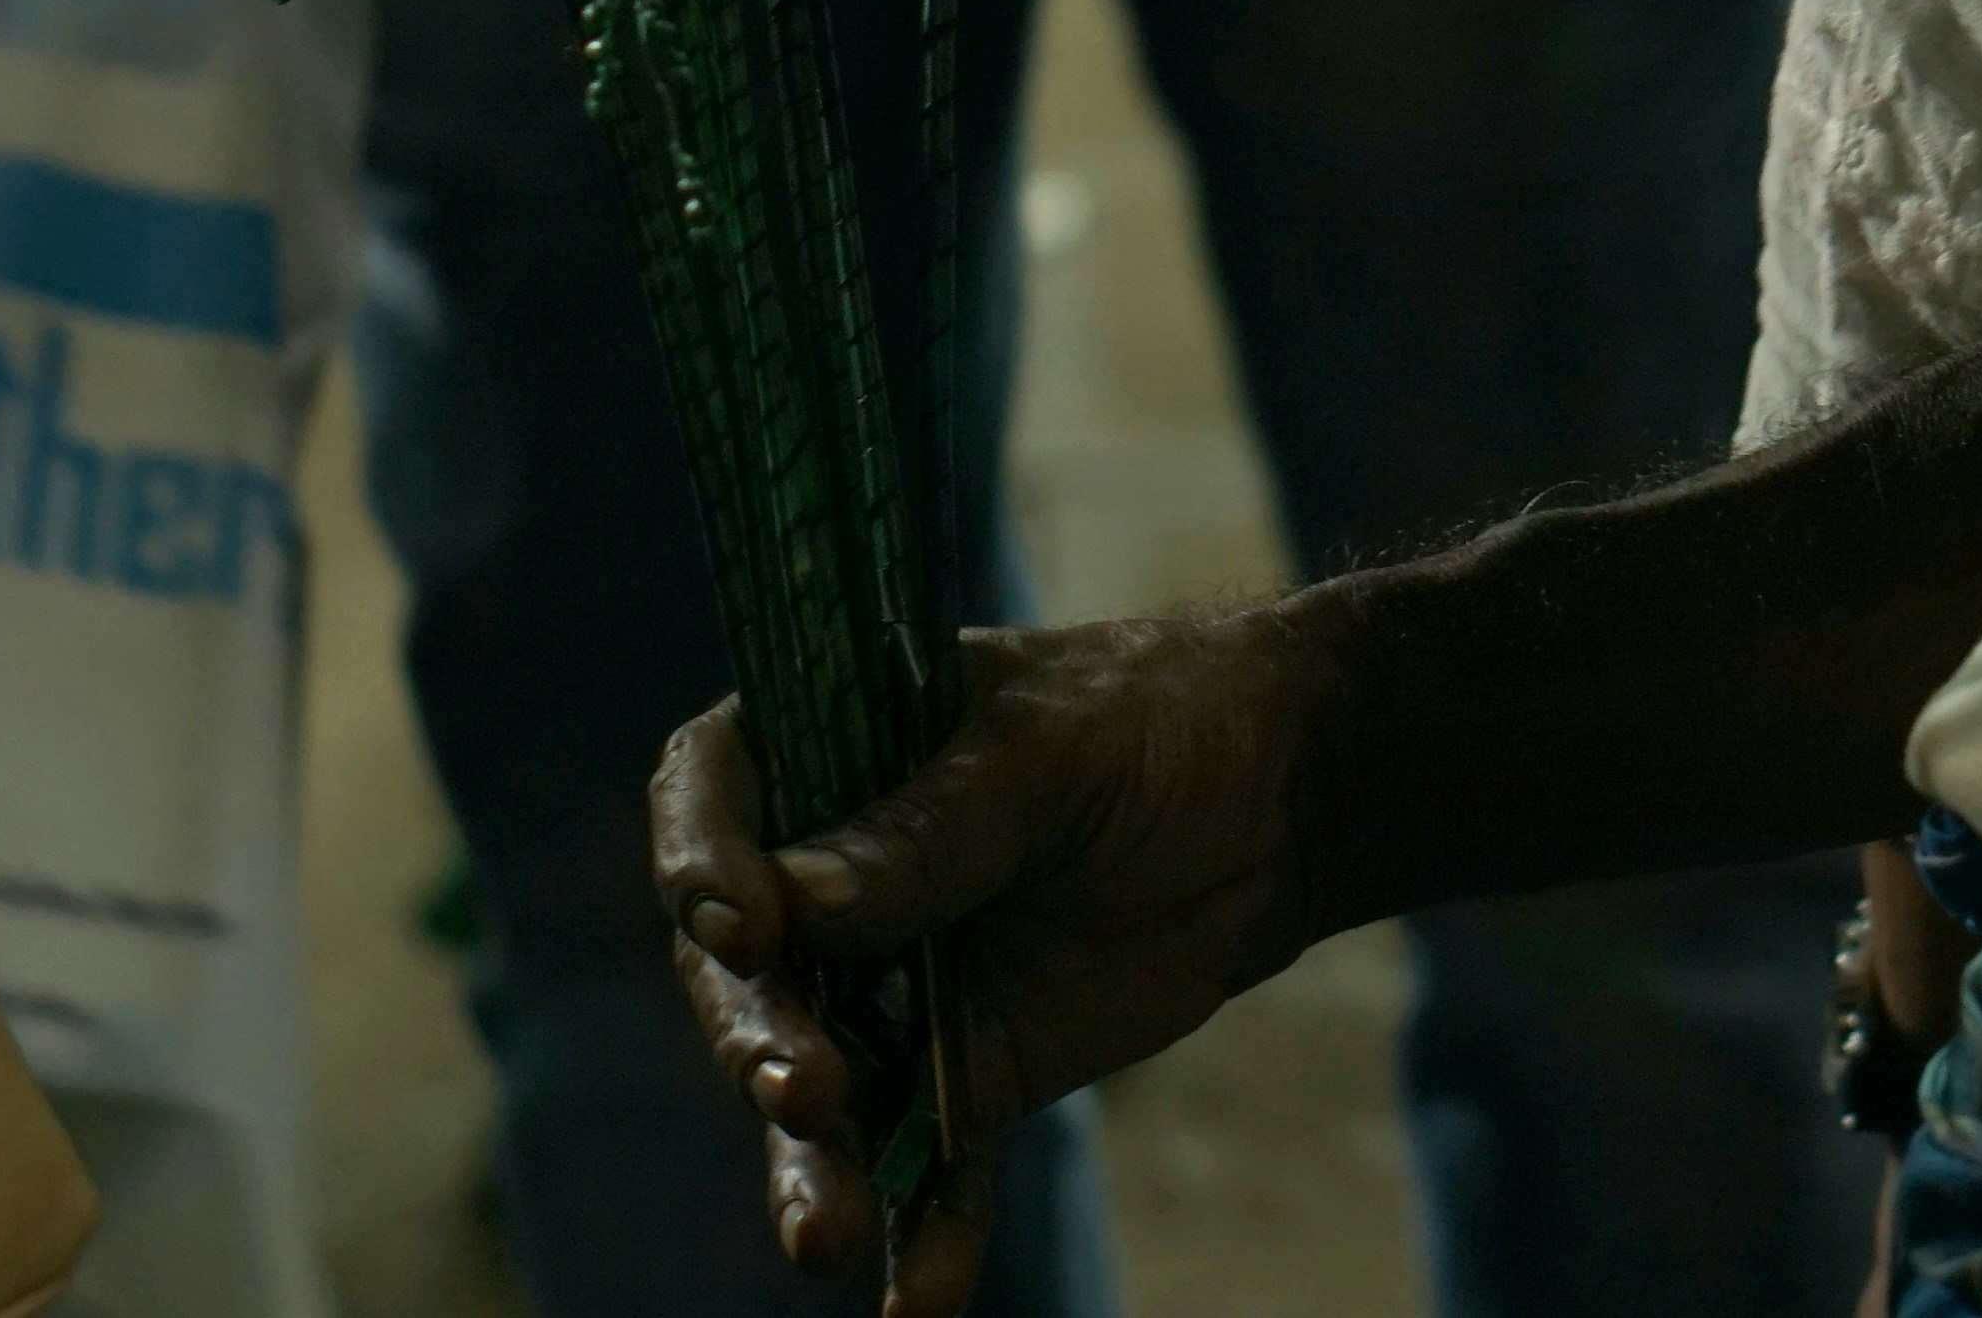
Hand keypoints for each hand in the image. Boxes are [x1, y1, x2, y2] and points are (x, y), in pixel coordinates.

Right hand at [652, 609, 1337, 1315]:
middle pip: (745, 974)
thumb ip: (932, 831)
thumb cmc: (1155, 722)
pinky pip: (927, 1164)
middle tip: (803, 1089)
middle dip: (758, 1040)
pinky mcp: (965, 1073)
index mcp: (826, 753)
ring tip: (824, 1239)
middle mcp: (825, 882)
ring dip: (812, 1167)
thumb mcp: (1052, 751)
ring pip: (818, 1092)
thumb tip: (795, 907)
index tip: (741, 924)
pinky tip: (918, 1302)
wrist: (1281, 801)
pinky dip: (923, 1233)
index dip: (701, 863)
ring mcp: (888, 988)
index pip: (709, 801)